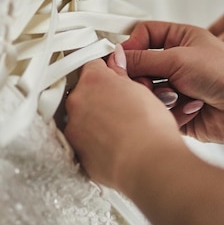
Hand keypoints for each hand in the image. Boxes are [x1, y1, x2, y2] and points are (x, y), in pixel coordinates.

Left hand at [64, 48, 181, 189]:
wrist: (149, 164)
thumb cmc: (150, 129)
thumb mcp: (141, 90)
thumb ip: (121, 73)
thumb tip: (116, 60)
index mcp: (93, 80)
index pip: (93, 65)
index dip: (107, 72)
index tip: (114, 78)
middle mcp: (77, 101)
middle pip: (85, 91)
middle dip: (100, 96)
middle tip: (122, 105)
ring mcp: (73, 127)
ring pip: (83, 116)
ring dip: (96, 119)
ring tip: (120, 128)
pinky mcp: (75, 150)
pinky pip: (82, 139)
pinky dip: (94, 140)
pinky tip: (114, 143)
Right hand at [122, 22, 223, 143]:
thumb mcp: (179, 58)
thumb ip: (143, 59)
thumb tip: (115, 57)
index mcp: (180, 39)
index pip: (143, 34)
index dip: (130, 45)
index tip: (119, 58)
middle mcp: (177, 62)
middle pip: (139, 66)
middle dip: (141, 76)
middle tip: (145, 82)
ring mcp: (177, 87)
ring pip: (146, 91)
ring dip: (159, 95)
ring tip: (177, 97)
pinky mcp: (178, 111)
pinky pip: (157, 111)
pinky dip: (169, 111)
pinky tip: (189, 109)